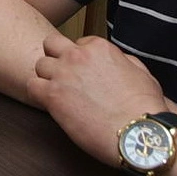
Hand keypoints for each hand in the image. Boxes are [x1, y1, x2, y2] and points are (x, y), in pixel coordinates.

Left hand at [28, 32, 168, 165]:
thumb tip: (117, 61)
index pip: (78, 43)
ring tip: (58, 94)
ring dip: (46, 77)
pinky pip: (31, 86)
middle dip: (56, 58)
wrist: (137, 132)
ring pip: (39, 64)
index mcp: (99, 47)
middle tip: (63, 77)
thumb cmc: (144, 107)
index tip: (84, 74)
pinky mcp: (52, 95)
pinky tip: (50, 105)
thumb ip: (123, 61)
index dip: (80, 59)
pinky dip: (37, 94)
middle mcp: (78, 55)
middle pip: (51, 45)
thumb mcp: (141, 72)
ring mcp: (63, 74)